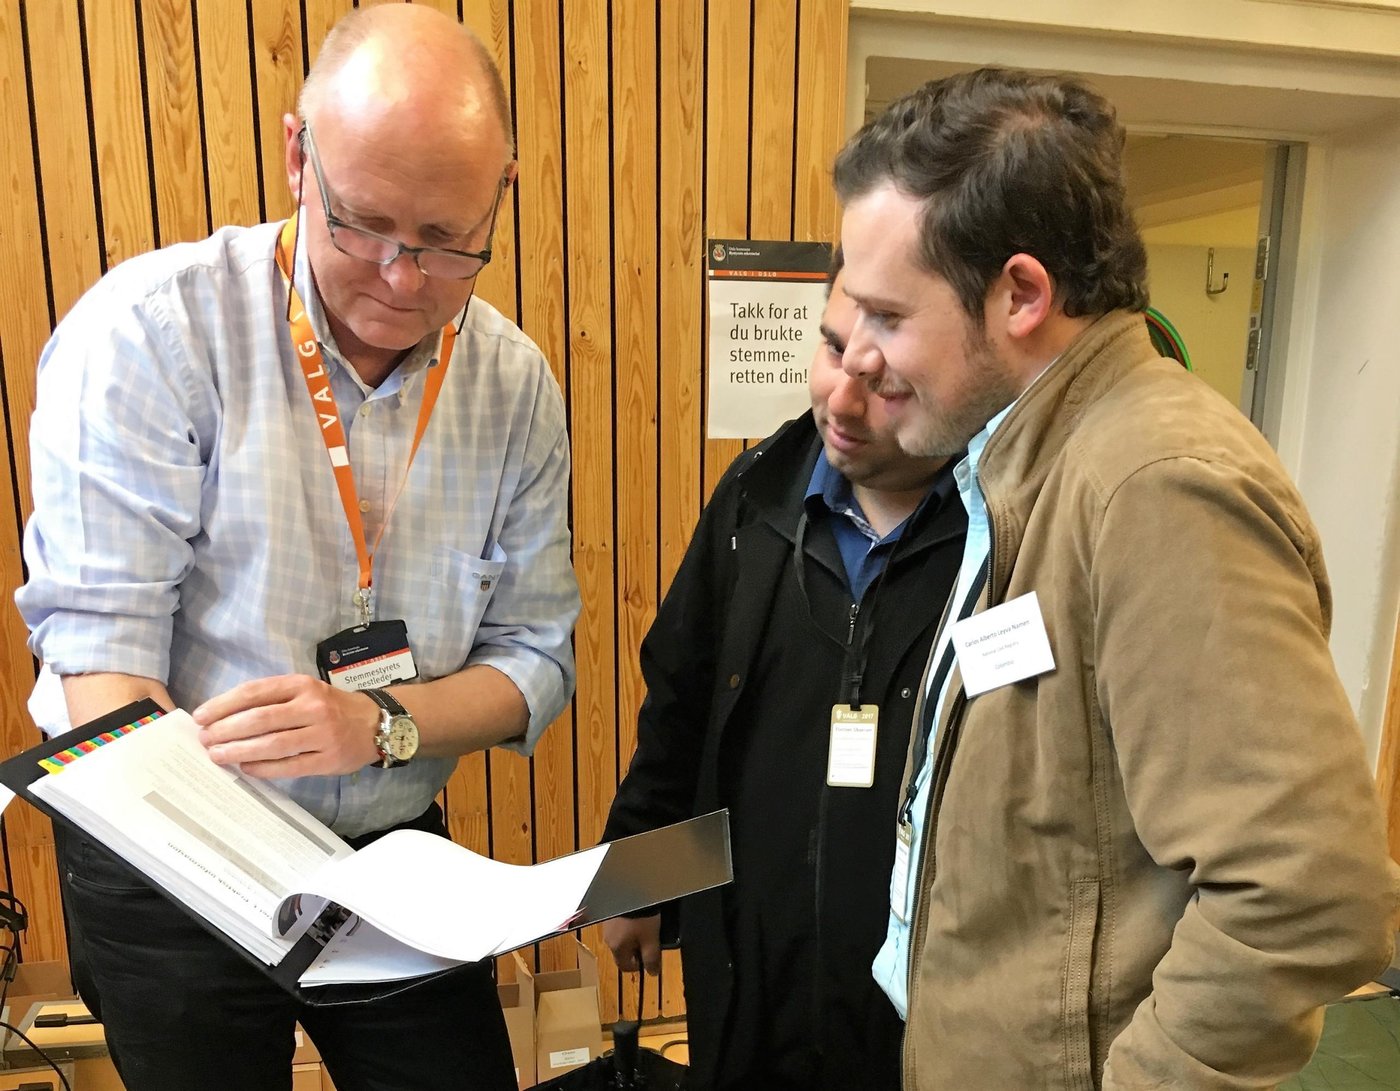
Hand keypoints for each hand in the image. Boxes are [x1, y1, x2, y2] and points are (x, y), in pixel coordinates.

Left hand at [192, 675, 380, 777]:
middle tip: (205, 739)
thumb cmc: (332, 707)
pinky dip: (263, 768)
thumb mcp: (306, 691)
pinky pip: (289, 766)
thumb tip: (226, 716)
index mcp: (302, 685)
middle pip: (260, 719)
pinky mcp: (327, 759)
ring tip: (217, 755)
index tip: (201, 716)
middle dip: (225, 730)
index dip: (223, 705)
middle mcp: (313, 707)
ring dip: (239, 751)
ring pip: (272, 744)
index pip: (255, 692)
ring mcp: (322, 734)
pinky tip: (246, 768)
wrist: (375, 723)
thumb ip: (273, 699)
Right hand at [603, 913, 661, 975]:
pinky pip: (618, 925)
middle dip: (635, 950)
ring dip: (631, 937)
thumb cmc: (641, 918)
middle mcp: (608, 938)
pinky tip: (636, 916)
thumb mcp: (651, 939)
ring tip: (643, 926)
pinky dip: (627, 925)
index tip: (649, 958)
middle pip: (622, 952)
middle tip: (648, 940)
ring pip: (620, 938)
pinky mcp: (609, 913)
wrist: (631, 889)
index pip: (625, 967)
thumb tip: (653, 973)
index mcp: (617, 948)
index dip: (639, 966)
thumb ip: (652, 958)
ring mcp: (606, 925)